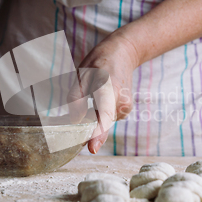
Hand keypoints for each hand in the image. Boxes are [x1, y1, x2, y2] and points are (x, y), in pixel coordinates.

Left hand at [68, 30, 138, 153]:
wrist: (124, 53)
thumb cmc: (100, 62)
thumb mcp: (81, 75)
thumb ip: (76, 97)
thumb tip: (75, 120)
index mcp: (109, 88)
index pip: (104, 115)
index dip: (98, 133)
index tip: (92, 148)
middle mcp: (121, 101)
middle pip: (101, 122)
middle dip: (87, 124)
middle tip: (79, 105)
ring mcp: (125, 107)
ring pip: (104, 121)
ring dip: (93, 116)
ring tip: (93, 93)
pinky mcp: (125, 110)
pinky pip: (107, 118)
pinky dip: (99, 114)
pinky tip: (99, 98)